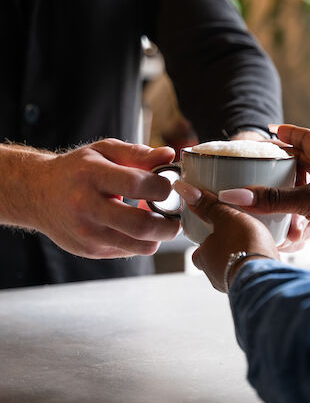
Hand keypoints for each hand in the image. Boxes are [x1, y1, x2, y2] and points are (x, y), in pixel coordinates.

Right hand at [29, 139, 179, 258]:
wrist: (38, 194)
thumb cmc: (77, 169)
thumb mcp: (104, 151)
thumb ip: (138, 153)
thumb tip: (169, 156)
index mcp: (90, 176)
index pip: (136, 184)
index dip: (162, 187)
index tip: (170, 186)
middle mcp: (86, 207)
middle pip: (141, 225)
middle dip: (169, 223)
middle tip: (176, 214)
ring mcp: (87, 234)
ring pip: (139, 245)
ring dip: (159, 236)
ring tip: (160, 220)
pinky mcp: (90, 250)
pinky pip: (129, 251)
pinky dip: (141, 241)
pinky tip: (137, 225)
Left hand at [173, 181, 278, 291]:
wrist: (266, 275)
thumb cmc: (243, 246)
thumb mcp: (226, 217)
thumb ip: (209, 205)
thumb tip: (184, 190)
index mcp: (203, 258)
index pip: (199, 252)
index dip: (207, 242)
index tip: (216, 233)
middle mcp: (215, 276)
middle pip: (215, 263)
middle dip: (224, 253)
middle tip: (237, 240)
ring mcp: (233, 285)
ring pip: (233, 272)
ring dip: (240, 262)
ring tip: (253, 250)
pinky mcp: (253, 289)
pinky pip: (250, 277)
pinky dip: (254, 270)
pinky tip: (263, 262)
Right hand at [218, 125, 309, 259]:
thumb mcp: (308, 200)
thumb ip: (272, 199)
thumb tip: (234, 196)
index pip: (305, 137)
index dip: (287, 132)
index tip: (268, 130)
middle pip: (303, 164)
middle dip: (281, 168)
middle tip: (259, 170)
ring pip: (306, 193)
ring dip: (288, 201)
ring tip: (269, 207)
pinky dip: (299, 224)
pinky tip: (288, 236)